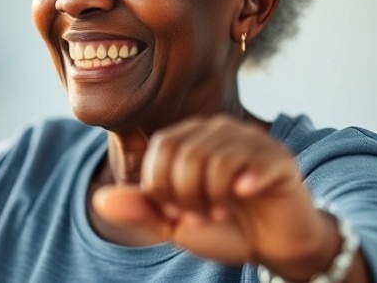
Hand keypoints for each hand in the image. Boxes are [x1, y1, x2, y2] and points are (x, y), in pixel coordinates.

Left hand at [93, 116, 341, 279]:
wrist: (275, 247)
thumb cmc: (224, 228)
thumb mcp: (174, 224)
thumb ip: (139, 210)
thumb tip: (99, 200)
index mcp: (191, 137)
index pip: (160, 151)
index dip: (164, 189)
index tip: (180, 211)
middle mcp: (219, 129)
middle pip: (183, 156)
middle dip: (186, 198)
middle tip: (204, 214)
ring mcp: (251, 139)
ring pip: (212, 161)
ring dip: (212, 199)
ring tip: (223, 211)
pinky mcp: (277, 157)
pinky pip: (245, 165)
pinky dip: (239, 190)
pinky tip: (245, 196)